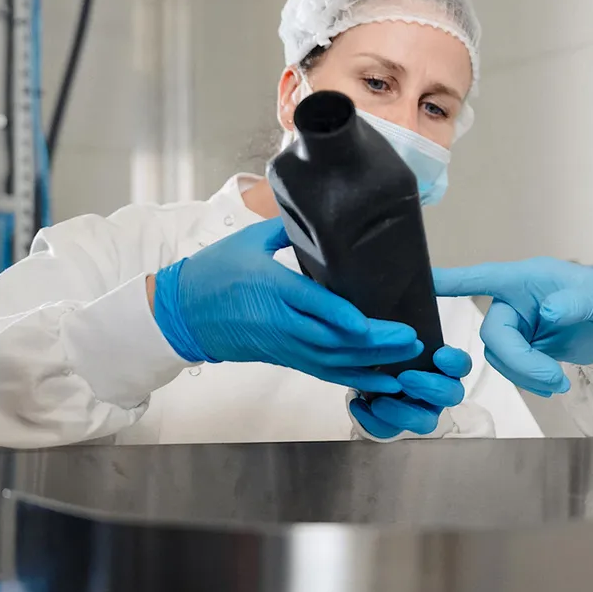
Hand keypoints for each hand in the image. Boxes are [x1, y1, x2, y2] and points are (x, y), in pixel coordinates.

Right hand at [152, 219, 423, 395]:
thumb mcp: (250, 241)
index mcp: (271, 288)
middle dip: (373, 342)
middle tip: (410, 337)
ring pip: (331, 359)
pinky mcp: (285, 356)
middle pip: (330, 338)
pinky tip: (383, 380)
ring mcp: (283, 343)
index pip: (311, 305)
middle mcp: (280, 321)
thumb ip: (289, 228)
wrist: (182, 313)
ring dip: (371, 361)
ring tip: (407, 356)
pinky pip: (323, 372)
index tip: (369, 321)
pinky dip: (355, 378)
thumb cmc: (215, 271)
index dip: (341, 316)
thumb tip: (322, 211)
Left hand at [349, 346, 471, 437]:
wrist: (364, 369)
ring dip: (405, 413)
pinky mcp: (399, 426)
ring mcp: (422, 411)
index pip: (461, 365)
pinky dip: (374, 420)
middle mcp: (438, 390)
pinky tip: (359, 405)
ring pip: (426, 421)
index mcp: (442, 366)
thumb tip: (398, 330)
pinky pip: (391, 430)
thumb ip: (401, 337)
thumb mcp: (395, 339)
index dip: (455, 362)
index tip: (439, 355)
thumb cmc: (389, 350)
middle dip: (430, 387)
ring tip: (379, 402)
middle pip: (451, 395)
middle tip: (404, 378)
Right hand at [432, 258, 592, 395]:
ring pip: (499, 355)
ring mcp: (518, 325)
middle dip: (518, 360)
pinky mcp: (524, 346)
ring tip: (558, 382)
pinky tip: (552, 383)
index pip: (483, 277)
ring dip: (525, 374)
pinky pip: (511, 366)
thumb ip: (574, 303)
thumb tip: (547, 313)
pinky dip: (529, 379)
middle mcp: (515, 300)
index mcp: (526, 278)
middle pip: (493, 333)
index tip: (424, 282)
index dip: (452, 281)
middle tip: (552, 379)